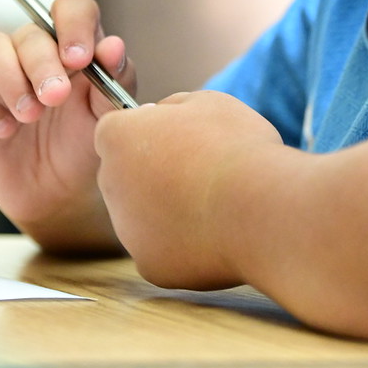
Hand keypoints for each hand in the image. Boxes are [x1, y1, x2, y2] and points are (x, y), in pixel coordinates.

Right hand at [0, 0, 134, 249]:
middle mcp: (32, 52)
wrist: (57, 194)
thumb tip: (113, 46)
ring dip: (10, 80)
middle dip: (43, 63)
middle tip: (56, 97)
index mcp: (71, 45)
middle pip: (30, 32)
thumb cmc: (84, 145)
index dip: (73, 23)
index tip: (80, 59)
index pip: (70, 6)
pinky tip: (5, 131)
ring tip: (30, 116)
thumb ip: (116, 80)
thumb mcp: (108, 116)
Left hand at [93, 90, 283, 288]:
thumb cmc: (233, 147)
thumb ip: (172, 108)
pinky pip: (164, 250)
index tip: (179, 138)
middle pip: (125, 176)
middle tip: (199, 171)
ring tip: (215, 203)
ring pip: (143, 217)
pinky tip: (215, 233)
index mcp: (117, 137)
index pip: (116, 132)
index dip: (147, 132)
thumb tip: (159, 117)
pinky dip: (184, 244)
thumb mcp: (205, 102)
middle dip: (152, 173)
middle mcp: (111, 183)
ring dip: (168, 209)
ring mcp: (127, 229)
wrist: (256, 207)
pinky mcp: (149, 265)